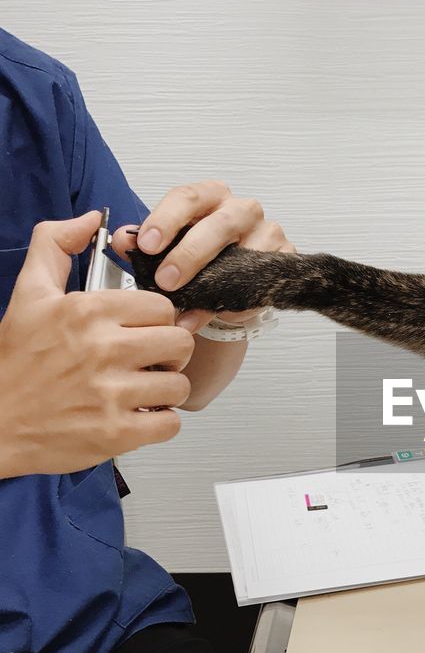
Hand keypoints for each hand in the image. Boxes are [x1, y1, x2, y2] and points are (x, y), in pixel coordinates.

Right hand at [0, 214, 194, 477]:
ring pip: (179, 385)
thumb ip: (55, 245)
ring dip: (165, 390)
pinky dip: (159, 423)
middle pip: (180, 342)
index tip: (143, 331)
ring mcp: (111, 394)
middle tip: (149, 361)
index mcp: (87, 312)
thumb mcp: (28, 294)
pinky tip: (138, 416)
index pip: (162, 306)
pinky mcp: (116, 433)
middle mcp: (103, 349)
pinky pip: (170, 424)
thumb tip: (89, 219)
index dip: (157, 320)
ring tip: (142, 390)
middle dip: (170, 353)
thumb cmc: (14, 363)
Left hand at [112, 181, 294, 334]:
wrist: (228, 284)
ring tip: (188, 307)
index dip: (165, 219)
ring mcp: (268, 232)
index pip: (188, 197)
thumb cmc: (198, 258)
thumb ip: (142, 243)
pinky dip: (239, 301)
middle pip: (220, 223)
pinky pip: (263, 281)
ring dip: (216, 282)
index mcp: (210, 197)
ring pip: (248, 252)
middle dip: (190, 253)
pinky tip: (218, 314)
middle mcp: (241, 209)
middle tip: (166, 281)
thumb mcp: (166, 248)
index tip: (146, 245)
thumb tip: (122, 241)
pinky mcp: (284, 259)